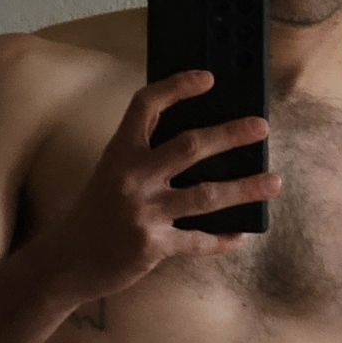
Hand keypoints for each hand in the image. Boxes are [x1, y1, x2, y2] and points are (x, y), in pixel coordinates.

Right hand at [38, 70, 279, 303]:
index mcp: (119, 153)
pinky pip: (199, 241)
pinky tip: (243, 235)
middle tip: (262, 127)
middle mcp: (133, 178)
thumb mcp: (108, 173)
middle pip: (190, 146)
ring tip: (275, 182)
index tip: (208, 79)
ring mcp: (144, 213)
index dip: (177, 87)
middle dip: (231, 134)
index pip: (147, 106)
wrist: (66, 263)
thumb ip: (142, 152)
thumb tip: (190, 134)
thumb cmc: (93, 214)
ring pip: (206, 196)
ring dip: (246, 188)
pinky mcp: (153, 246)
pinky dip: (223, 240)